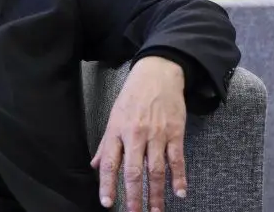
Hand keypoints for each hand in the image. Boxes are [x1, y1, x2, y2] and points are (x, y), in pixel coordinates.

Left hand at [90, 56, 187, 211]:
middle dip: (133, 196)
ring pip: (156, 170)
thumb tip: (94, 165)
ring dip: (156, 194)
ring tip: (155, 211)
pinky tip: (179, 192)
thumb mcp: (113, 117)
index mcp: (116, 132)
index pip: (109, 163)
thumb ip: (105, 144)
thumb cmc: (133, 96)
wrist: (158, 74)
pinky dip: (179, 177)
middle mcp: (135, 135)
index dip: (107, 184)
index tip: (107, 203)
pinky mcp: (175, 133)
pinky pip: (177, 159)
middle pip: (133, 171)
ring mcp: (156, 135)